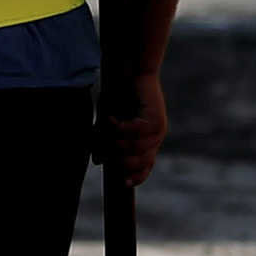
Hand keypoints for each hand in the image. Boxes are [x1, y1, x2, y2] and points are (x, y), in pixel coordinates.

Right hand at [99, 72, 169, 186]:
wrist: (135, 72)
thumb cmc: (122, 95)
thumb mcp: (111, 122)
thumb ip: (106, 140)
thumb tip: (98, 161)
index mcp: (151, 140)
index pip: (147, 165)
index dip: (137, 176)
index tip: (124, 184)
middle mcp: (157, 137)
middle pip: (138, 161)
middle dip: (118, 155)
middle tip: (105, 141)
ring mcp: (158, 129)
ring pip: (133, 147)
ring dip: (115, 139)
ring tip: (106, 125)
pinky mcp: (154, 119)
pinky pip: (132, 132)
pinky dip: (116, 126)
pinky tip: (109, 117)